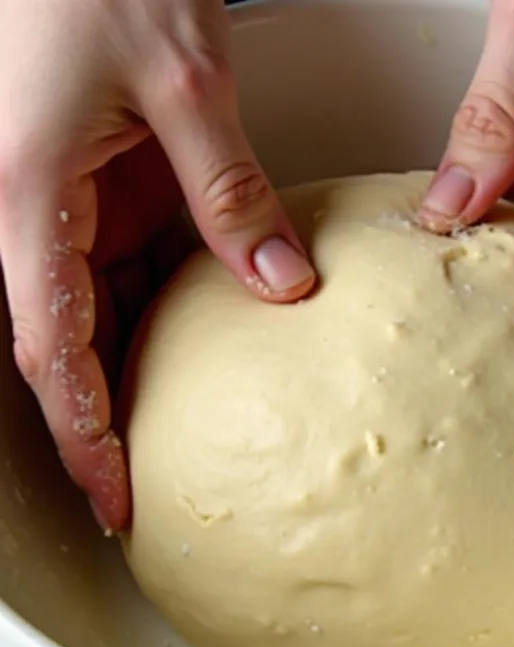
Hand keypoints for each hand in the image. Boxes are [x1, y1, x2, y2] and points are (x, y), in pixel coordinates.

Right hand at [0, 1, 316, 531]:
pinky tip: (211, 346)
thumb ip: (230, 193)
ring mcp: (79, 206)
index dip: (79, 431)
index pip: (51, 348)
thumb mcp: (185, 87)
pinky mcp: (116, 191)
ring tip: (185, 435)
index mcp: (32, 199)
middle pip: (69, 347)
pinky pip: (138, 269)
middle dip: (103, 423)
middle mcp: (44, 215)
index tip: (112, 494)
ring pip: (105, 314)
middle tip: (147, 490)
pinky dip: (172, 314)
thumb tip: (282, 286)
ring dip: (140, 376)